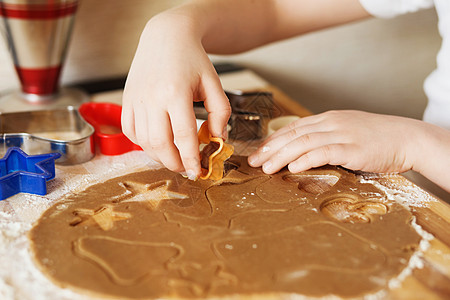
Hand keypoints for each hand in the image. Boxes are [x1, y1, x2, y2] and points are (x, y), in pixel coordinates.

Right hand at [121, 14, 230, 178]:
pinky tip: (157, 143)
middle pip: (160, 143)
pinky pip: (130, 131)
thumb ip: (220, 113)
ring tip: (174, 158)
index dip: (191, 159)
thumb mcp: (214, 83)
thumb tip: (217, 140)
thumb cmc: (192, 60)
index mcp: (176, 92)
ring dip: (159, 156)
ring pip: (143, 141)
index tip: (197, 172)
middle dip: (174, 163)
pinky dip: (143, 144)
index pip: (184, 135)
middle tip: (186, 169)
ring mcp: (136, 99)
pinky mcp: (127, 100)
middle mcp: (152, 97)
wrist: (166, 36)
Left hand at [248, 110, 423, 173]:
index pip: (293, 128)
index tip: (258, 152)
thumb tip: (303, 152)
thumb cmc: (377, 139)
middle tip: (254, 162)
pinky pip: (324, 151)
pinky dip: (306, 159)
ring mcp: (342, 134)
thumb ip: (325, 139)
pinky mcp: (353, 148)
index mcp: (328, 119)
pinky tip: (293, 167)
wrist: (407, 138)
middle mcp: (331, 123)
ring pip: (303, 142)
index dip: (273, 140)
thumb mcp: (347, 132)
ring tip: (266, 168)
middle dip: (270, 148)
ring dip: (281, 155)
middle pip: (293, 134)